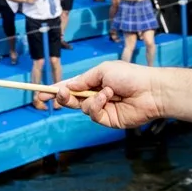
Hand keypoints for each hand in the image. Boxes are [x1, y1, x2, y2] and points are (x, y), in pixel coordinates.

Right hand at [54, 61, 168, 128]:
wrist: (151, 90)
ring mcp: (102, 108)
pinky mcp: (108, 120)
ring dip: (89, 99)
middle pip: (71, 100)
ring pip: (81, 108)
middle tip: (58, 94)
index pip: (70, 87)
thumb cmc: (130, 75)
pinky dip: (97, 105)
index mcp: (93, 81)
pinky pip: (93, 115)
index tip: (41, 93)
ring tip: (106, 92)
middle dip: (63, 97)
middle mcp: (95, 95)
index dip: (55, 90)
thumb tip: (67, 85)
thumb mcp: (102, 71)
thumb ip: (83, 79)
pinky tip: (108, 98)